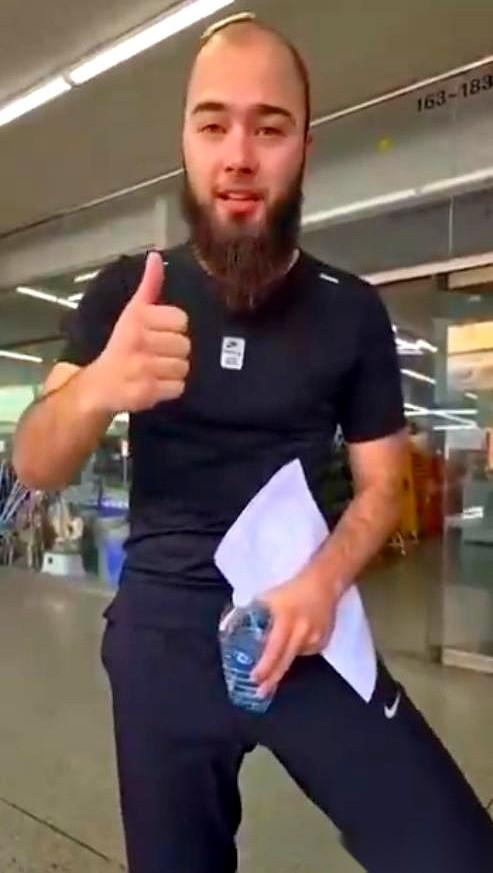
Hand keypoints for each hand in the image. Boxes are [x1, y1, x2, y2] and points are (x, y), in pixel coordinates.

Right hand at [90, 252, 190, 413]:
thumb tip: (156, 255)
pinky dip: (170, 389)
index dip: (173, 329)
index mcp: (137, 318)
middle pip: (185, 345)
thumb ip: (148, 286)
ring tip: (156, 371)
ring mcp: (143, 368)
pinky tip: (155, 385)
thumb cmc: (121, 346)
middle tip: (155, 355)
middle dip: (174, 352)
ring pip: (184, 367)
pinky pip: (179, 387)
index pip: (181, 320)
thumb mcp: (132, 312)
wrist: (98, 386)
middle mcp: (140, 341)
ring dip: (173, 371)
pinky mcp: (147, 391)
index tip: (157, 334)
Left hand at [252, 573, 337, 698]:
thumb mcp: (268, 599)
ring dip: (283, 662)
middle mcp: (302, 630)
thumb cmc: (290, 591)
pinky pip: (306, 653)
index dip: (265, 665)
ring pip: (294, 658)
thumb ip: (252, 614)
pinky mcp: (323, 642)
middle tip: (261, 692)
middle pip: (286, 661)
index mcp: (286, 618)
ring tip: (276, 658)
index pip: (274, 647)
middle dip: (272, 679)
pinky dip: (297, 651)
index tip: (254, 677)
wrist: (322, 584)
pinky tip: (296, 639)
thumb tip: (230, 629)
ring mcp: (315, 637)